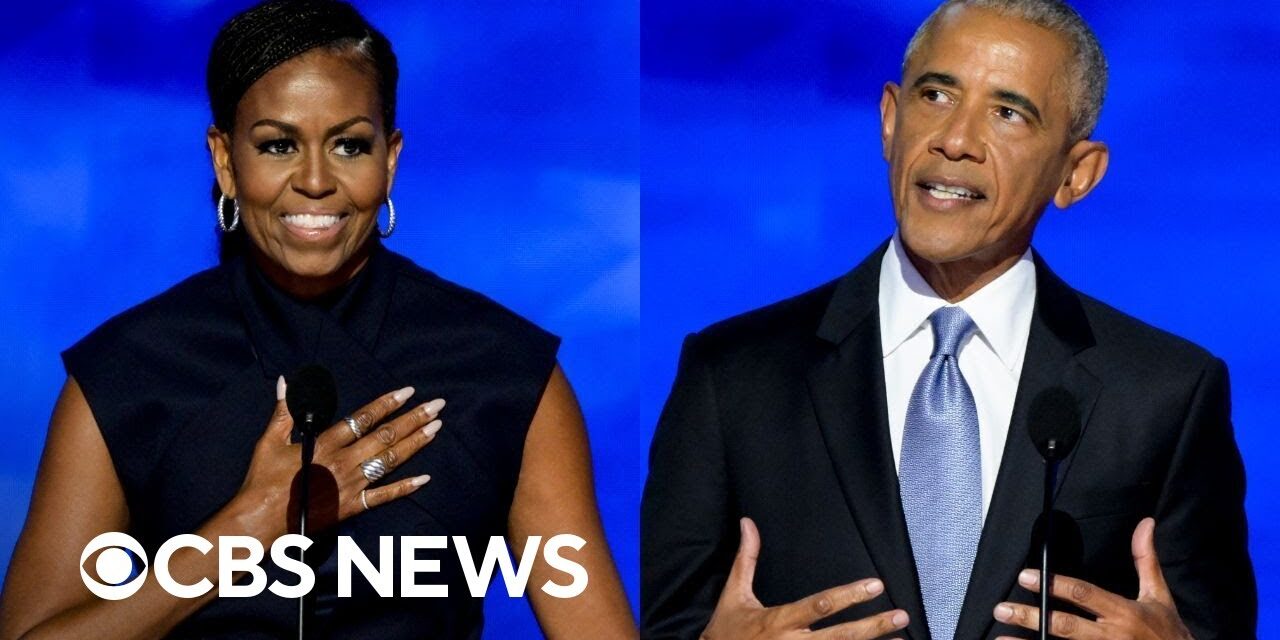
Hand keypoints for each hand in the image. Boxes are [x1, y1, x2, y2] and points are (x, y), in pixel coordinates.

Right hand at [230, 376, 444, 538]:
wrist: (259, 521)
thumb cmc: (262, 481)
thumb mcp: (269, 441)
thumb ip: (283, 411)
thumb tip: (286, 382)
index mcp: (325, 443)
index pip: (363, 418)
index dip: (387, 403)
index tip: (408, 391)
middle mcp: (343, 462)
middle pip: (386, 437)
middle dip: (414, 419)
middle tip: (437, 406)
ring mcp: (350, 485)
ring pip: (390, 462)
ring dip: (415, 444)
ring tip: (436, 429)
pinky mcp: (351, 506)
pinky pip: (383, 497)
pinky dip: (405, 488)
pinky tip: (424, 478)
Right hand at [700, 517, 908, 639]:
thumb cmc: (725, 630)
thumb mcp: (733, 594)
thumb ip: (746, 559)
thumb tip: (748, 524)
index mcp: (779, 620)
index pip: (820, 606)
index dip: (849, 596)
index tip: (874, 586)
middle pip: (840, 637)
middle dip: (872, 626)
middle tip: (900, 616)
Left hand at [994, 518, 1192, 638]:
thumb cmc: (1170, 633)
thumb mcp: (1160, 597)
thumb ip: (1146, 561)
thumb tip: (1145, 524)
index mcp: (1124, 612)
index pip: (1083, 594)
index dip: (1054, 584)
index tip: (1026, 576)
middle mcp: (1112, 635)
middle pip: (1065, 625)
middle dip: (1032, 616)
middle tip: (1002, 608)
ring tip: (1002, 638)